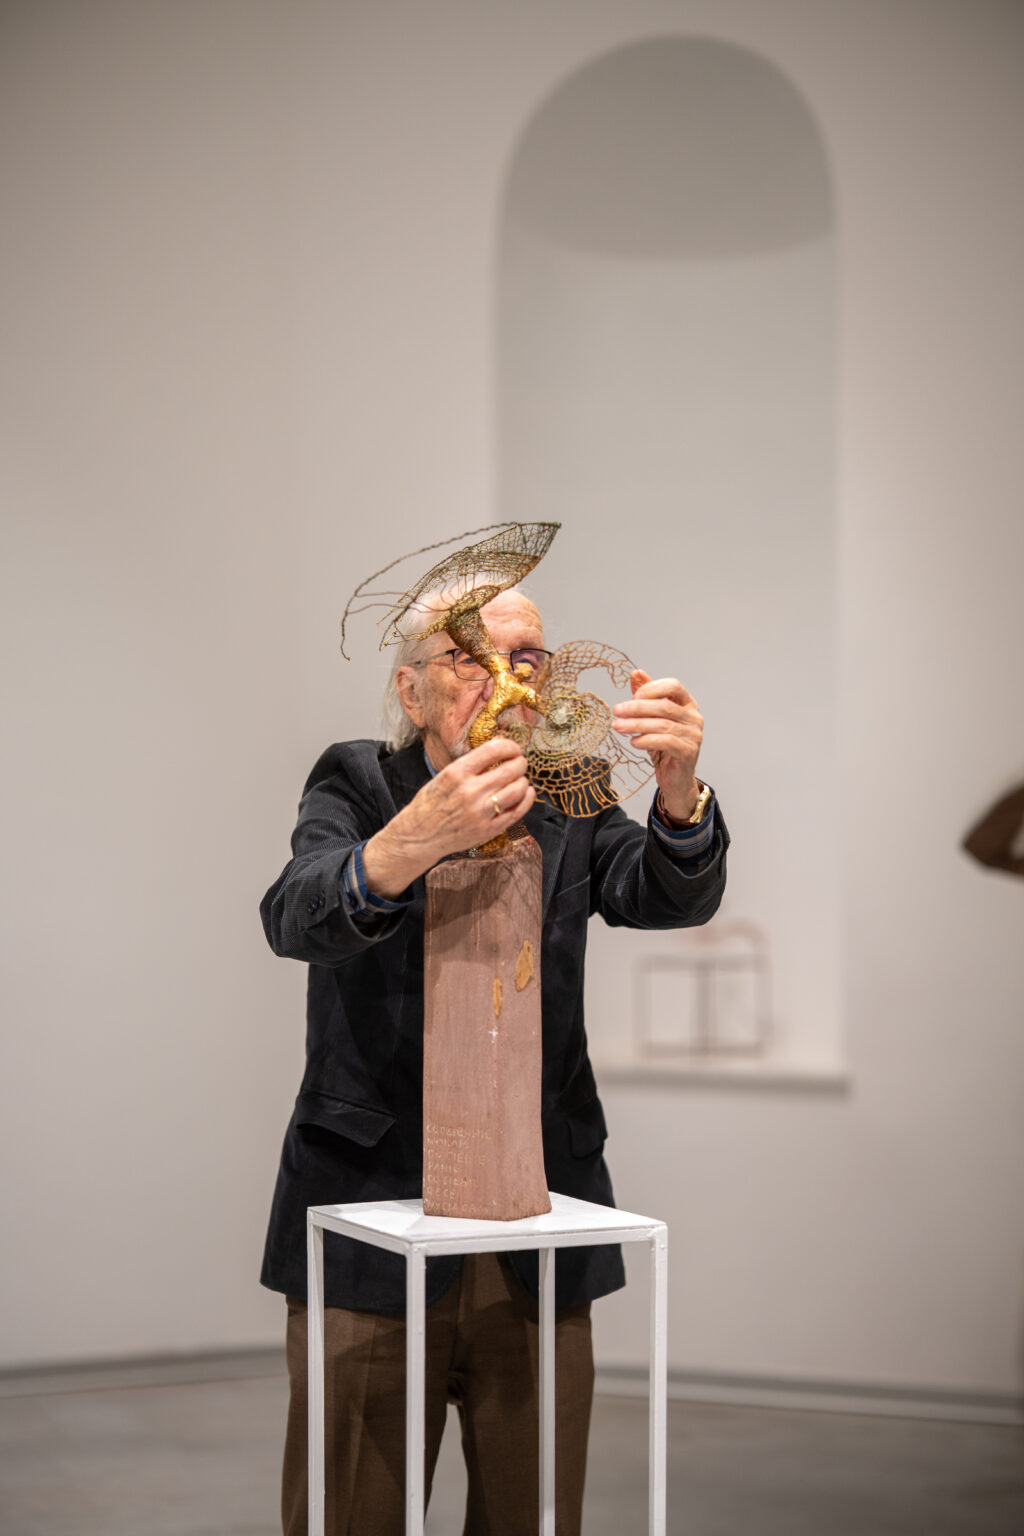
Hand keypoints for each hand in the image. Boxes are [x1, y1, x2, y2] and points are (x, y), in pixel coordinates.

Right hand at [362, 738, 534, 897]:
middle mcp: (470, 791)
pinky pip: (518, 811)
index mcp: (456, 773)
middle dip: (520, 762)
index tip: (513, 748)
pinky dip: (527, 798)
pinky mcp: (489, 829)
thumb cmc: (430, 804)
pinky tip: (526, 793)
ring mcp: (481, 812)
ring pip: (518, 789)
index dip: (510, 746)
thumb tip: (499, 747)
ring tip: (519, 779)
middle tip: (519, 762)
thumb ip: (470, 765)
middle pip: (512, 768)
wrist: (418, 836)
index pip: (494, 750)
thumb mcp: (443, 776)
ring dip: (523, 780)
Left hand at [612, 670, 703, 819]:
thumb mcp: (653, 718)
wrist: (675, 777)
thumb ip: (647, 695)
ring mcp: (694, 735)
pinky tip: (633, 742)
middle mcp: (694, 717)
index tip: (632, 696)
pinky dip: (646, 740)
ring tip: (618, 726)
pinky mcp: (688, 752)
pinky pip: (666, 741)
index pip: (673, 685)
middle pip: (664, 706)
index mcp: (688, 704)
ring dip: (636, 724)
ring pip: (662, 724)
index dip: (651, 688)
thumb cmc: (663, 745)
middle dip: (637, 707)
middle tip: (617, 711)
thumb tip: (636, 673)